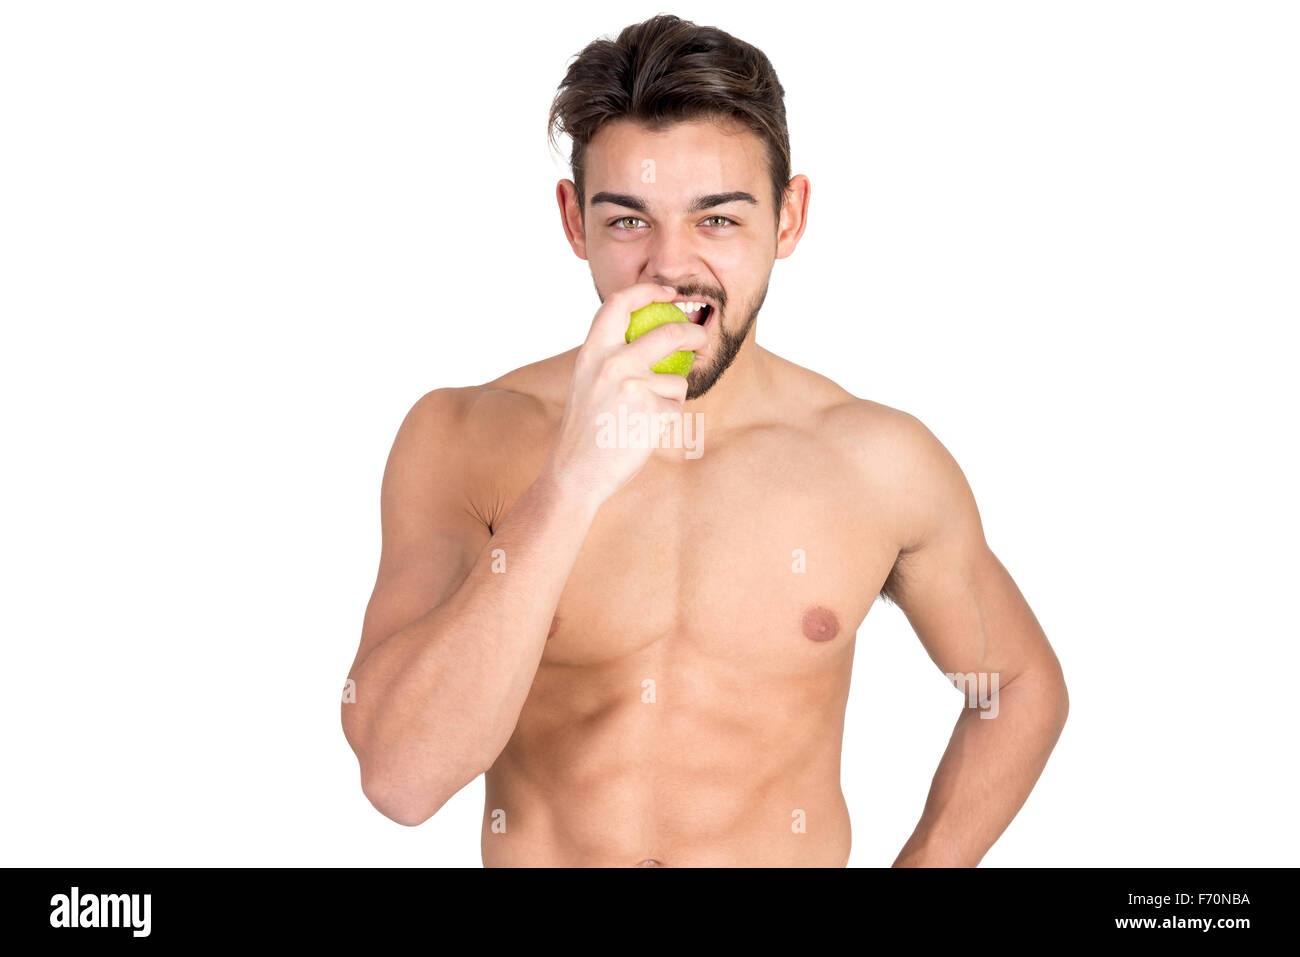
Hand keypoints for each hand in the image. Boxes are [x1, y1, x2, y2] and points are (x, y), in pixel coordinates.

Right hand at [541, 282, 709, 507]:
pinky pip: (677, 408)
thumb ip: (612, 357)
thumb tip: (654, 336)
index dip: (648, 290)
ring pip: (677, 379)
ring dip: (672, 396)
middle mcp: (612, 363)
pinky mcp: (653, 412)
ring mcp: (634, 387)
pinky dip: (668, 418)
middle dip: (695, 333)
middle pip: (669, 333)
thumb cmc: (586, 429)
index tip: (668, 292)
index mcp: (592, 352)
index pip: (619, 303)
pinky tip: (644, 431)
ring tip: (643, 416)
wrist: (575, 473)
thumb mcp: (587, 382)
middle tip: (702, 340)